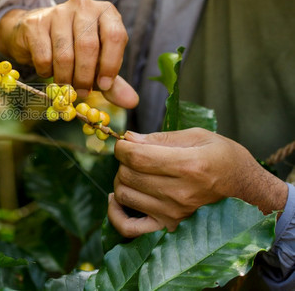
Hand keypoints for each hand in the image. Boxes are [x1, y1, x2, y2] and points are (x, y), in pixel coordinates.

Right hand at [0, 0, 138, 108]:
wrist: (37, 34)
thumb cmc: (74, 49)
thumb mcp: (98, 64)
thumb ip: (114, 83)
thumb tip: (131, 101)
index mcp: (106, 12)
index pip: (115, 36)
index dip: (111, 65)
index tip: (105, 85)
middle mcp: (84, 6)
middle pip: (88, 47)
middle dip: (85, 76)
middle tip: (82, 92)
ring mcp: (58, 12)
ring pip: (64, 54)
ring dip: (65, 78)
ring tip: (66, 87)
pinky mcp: (36, 23)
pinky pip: (44, 56)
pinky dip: (46, 72)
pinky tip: (48, 72)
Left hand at [108, 128, 287, 237]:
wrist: (249, 193)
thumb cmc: (225, 159)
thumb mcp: (199, 137)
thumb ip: (161, 138)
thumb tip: (129, 138)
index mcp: (188, 165)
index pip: (136, 157)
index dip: (122, 147)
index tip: (124, 143)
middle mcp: (179, 193)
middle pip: (128, 175)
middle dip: (124, 161)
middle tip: (135, 156)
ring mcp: (173, 214)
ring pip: (124, 195)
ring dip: (121, 181)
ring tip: (133, 174)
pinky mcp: (168, 228)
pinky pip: (129, 228)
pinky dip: (115, 213)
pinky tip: (117, 199)